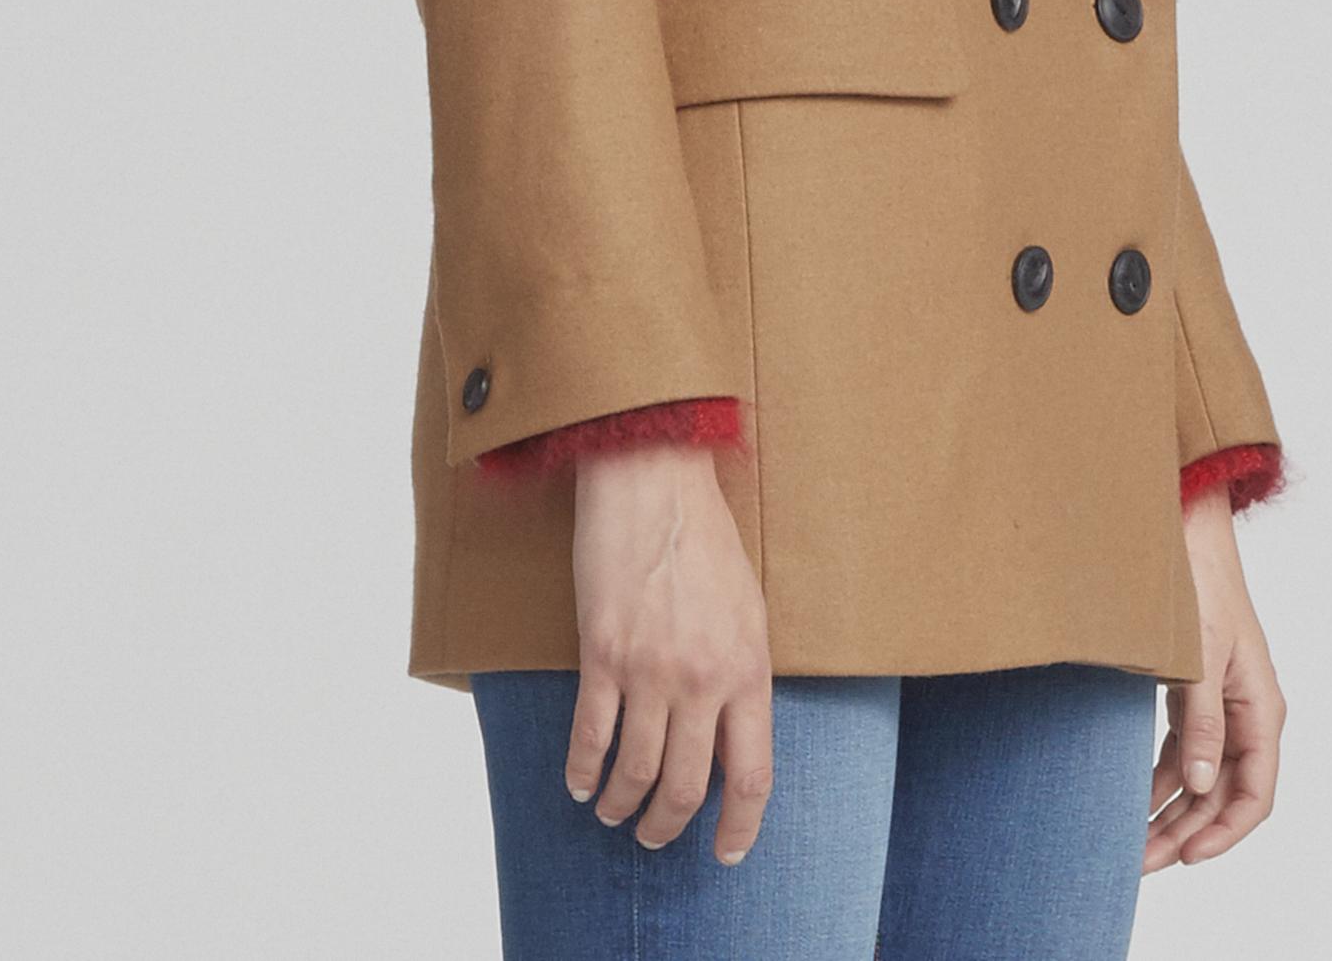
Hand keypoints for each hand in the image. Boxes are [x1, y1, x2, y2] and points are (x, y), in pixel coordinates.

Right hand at [564, 440, 774, 864]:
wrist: (653, 480)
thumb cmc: (705, 536)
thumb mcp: (748, 608)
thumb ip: (742, 673)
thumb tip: (730, 733)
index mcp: (749, 667)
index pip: (753, 773)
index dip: (740, 825)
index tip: (726, 852)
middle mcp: (702, 679)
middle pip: (687, 786)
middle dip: (669, 825)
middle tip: (655, 836)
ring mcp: (650, 670)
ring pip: (635, 772)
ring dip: (621, 805)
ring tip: (614, 813)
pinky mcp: (602, 653)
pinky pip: (591, 735)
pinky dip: (581, 770)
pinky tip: (578, 784)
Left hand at [1143, 498, 1285, 872]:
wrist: (1185, 529)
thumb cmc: (1200, 585)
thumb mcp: (1200, 658)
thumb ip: (1201, 722)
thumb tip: (1198, 786)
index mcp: (1261, 709)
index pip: (1255, 794)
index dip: (1225, 833)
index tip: (1187, 858)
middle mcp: (1245, 713)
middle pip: (1222, 795)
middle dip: (1186, 833)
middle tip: (1140, 863)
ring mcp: (1220, 705)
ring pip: (1200, 778)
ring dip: (1170, 813)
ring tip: (1133, 845)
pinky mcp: (1194, 693)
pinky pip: (1182, 751)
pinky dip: (1160, 779)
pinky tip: (1133, 800)